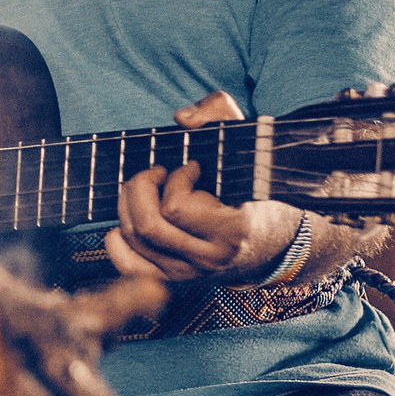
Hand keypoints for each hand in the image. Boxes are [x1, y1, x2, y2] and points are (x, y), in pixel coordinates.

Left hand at [105, 91, 302, 284]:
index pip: (177, 208)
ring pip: (136, 240)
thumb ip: (220, 116)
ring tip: (147, 188)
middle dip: (142, 188)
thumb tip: (183, 119)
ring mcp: (190, 273)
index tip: (192, 166)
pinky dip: (118, 240)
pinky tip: (127, 219)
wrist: (276, 241)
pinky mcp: (175, 279)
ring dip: (129, 205)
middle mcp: (209, 259)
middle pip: (148, 226)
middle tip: (157, 172)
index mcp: (233, 231)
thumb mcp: (249, 143)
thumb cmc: (259, 189)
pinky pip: (130, 266)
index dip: (176, 178)